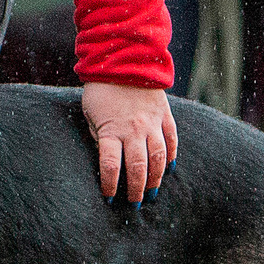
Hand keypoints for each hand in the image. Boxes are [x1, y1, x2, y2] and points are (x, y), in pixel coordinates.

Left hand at [82, 81, 178, 203]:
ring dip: (156, 179)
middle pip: (138, 168)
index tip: (109, 198)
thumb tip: (109, 158)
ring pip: (158, 158)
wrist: (124, 59)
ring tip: (152, 193)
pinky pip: (172, 140)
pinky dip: (172, 156)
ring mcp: (151, 123)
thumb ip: (100, 136)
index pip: (111, 166)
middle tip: (134, 204)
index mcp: (111, 130)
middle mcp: (133, 130)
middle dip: (136, 190)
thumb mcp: (91, 114)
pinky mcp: (164, 115)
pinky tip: (169, 169)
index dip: (110, 185)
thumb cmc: (100, 89)